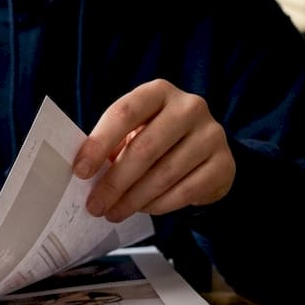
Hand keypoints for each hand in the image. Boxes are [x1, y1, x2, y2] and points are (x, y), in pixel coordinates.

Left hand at [72, 79, 234, 221]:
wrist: (207, 153)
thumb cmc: (159, 140)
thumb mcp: (136, 132)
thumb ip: (113, 146)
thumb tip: (85, 174)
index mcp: (159, 91)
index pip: (124, 112)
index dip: (99, 143)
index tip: (80, 171)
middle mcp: (189, 107)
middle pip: (144, 148)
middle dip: (114, 182)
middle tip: (95, 205)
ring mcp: (211, 134)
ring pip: (164, 174)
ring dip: (133, 199)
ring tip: (114, 213)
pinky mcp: (224, 163)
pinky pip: (185, 191)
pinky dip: (159, 205)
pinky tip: (143, 210)